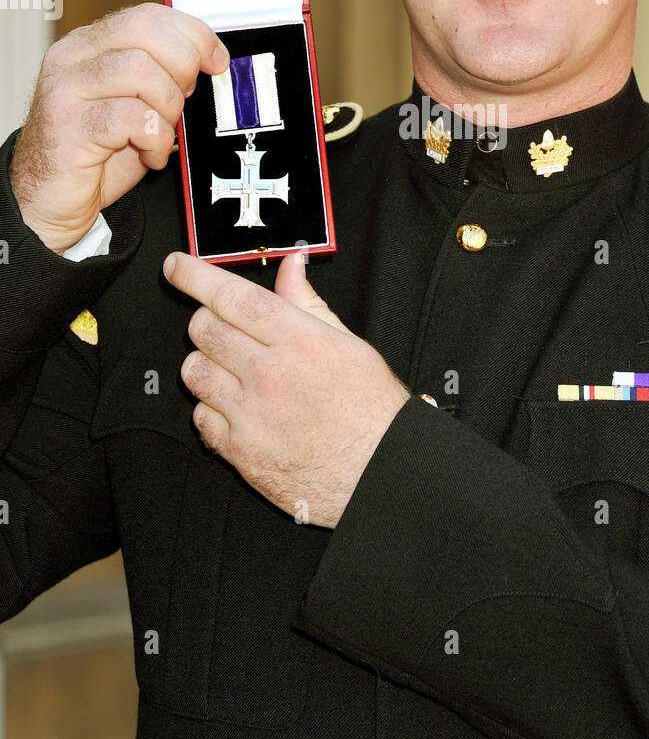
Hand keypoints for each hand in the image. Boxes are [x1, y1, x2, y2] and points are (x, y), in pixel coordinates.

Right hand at [10, 2, 228, 251]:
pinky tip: (150, 154)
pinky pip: (132, 118)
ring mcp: (65, 90)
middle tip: (181, 101)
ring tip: (161, 132)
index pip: (147, 16)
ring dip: (167, 108)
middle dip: (182, 68)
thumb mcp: (134, 102)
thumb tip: (209, 61)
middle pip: (145, 35)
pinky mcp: (68, 127)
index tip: (216, 60)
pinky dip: (156, 139)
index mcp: (89, 44)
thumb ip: (161, 75)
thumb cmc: (95, 152)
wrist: (50, 197)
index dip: (192, 34)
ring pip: (140, 71)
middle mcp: (72, 59)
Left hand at [163, 249, 410, 527]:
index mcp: (300, 341)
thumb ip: (309, 303)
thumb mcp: (350, 345)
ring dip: (204, 362)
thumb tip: (291, 265)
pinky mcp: (240, 451)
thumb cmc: (373, 411)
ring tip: (230, 369)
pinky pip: (199, 416)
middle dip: (206, 320)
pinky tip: (235, 407)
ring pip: (194, 370)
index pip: (233, 296)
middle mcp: (270, 374)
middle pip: (204, 328)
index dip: (196, 276)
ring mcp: (251, 414)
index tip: (177, 267)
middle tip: (221, 326)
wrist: (382, 473)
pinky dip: (210, 407)